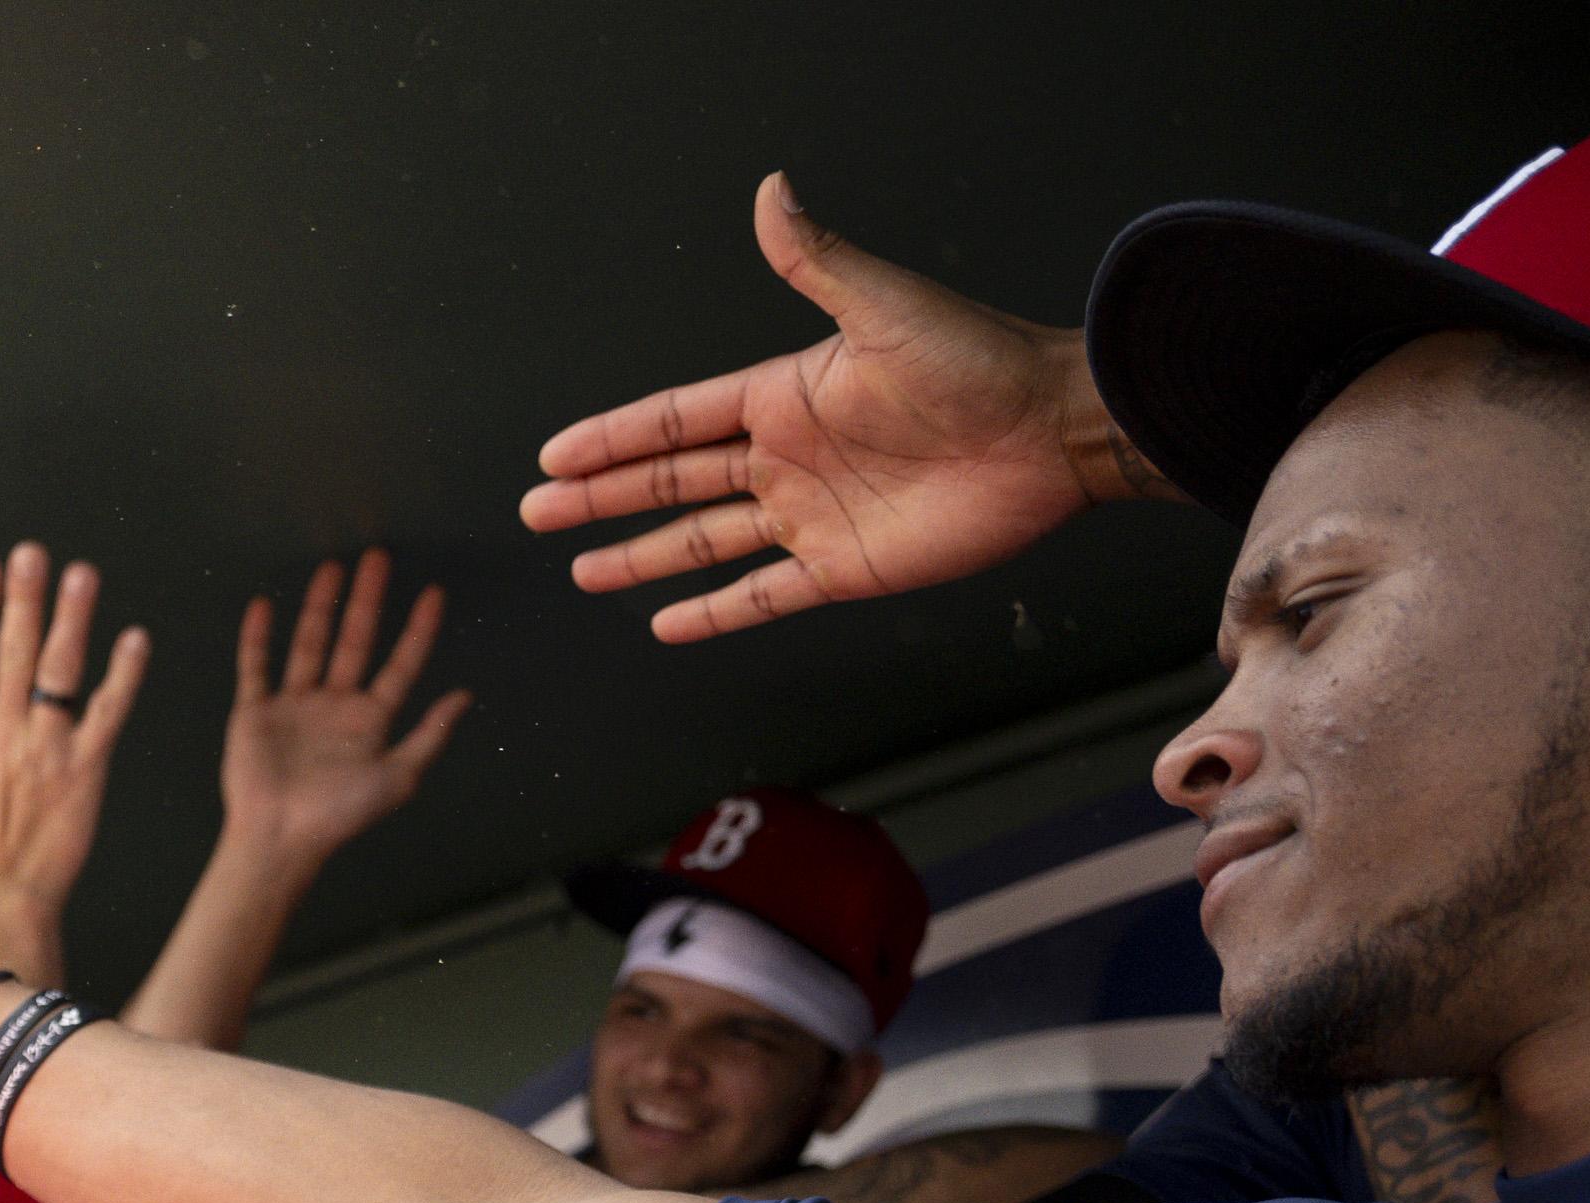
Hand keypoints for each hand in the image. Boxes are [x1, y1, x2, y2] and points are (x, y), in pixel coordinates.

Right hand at [0, 544, 147, 984]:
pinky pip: (106, 716)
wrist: (1, 905)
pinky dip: (122, 678)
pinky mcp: (86, 772)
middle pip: (15, 653)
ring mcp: (46, 751)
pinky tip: (134, 639)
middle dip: (22, 600)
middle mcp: (4, 735)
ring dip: (71, 621)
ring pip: (59, 673)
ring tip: (80, 575)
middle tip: (32, 553)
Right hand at [216, 550, 467, 867]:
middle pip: (355, 641)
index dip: (418, 630)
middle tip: (379, 558)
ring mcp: (294, 706)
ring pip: (310, 643)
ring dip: (321, 606)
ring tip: (332, 567)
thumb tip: (465, 696)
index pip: (401, 665)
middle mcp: (334, 706)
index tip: (434, 594)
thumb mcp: (400, 777)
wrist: (280, 839)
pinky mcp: (256, 712)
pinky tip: (266, 605)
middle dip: (368, 600)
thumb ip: (431, 734)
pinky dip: (258, 637)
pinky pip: (256, 667)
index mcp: (370, 720)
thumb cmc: (339, 816)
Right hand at [518, 175, 1153, 644]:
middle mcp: (787, 458)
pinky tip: (667, 625)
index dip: (614, 438)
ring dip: (641, 557)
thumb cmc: (977, 362)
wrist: (1050, 433)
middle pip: (672, 484)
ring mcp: (810, 516)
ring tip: (585, 572)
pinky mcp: (843, 567)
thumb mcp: (882, 306)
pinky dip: (715, 614)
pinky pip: (763, 596)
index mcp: (784, 396)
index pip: (675, 422)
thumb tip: (771, 191)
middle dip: (602, 498)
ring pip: (703, 543)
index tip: (557, 453)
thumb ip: (815, 261)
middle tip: (539, 511)